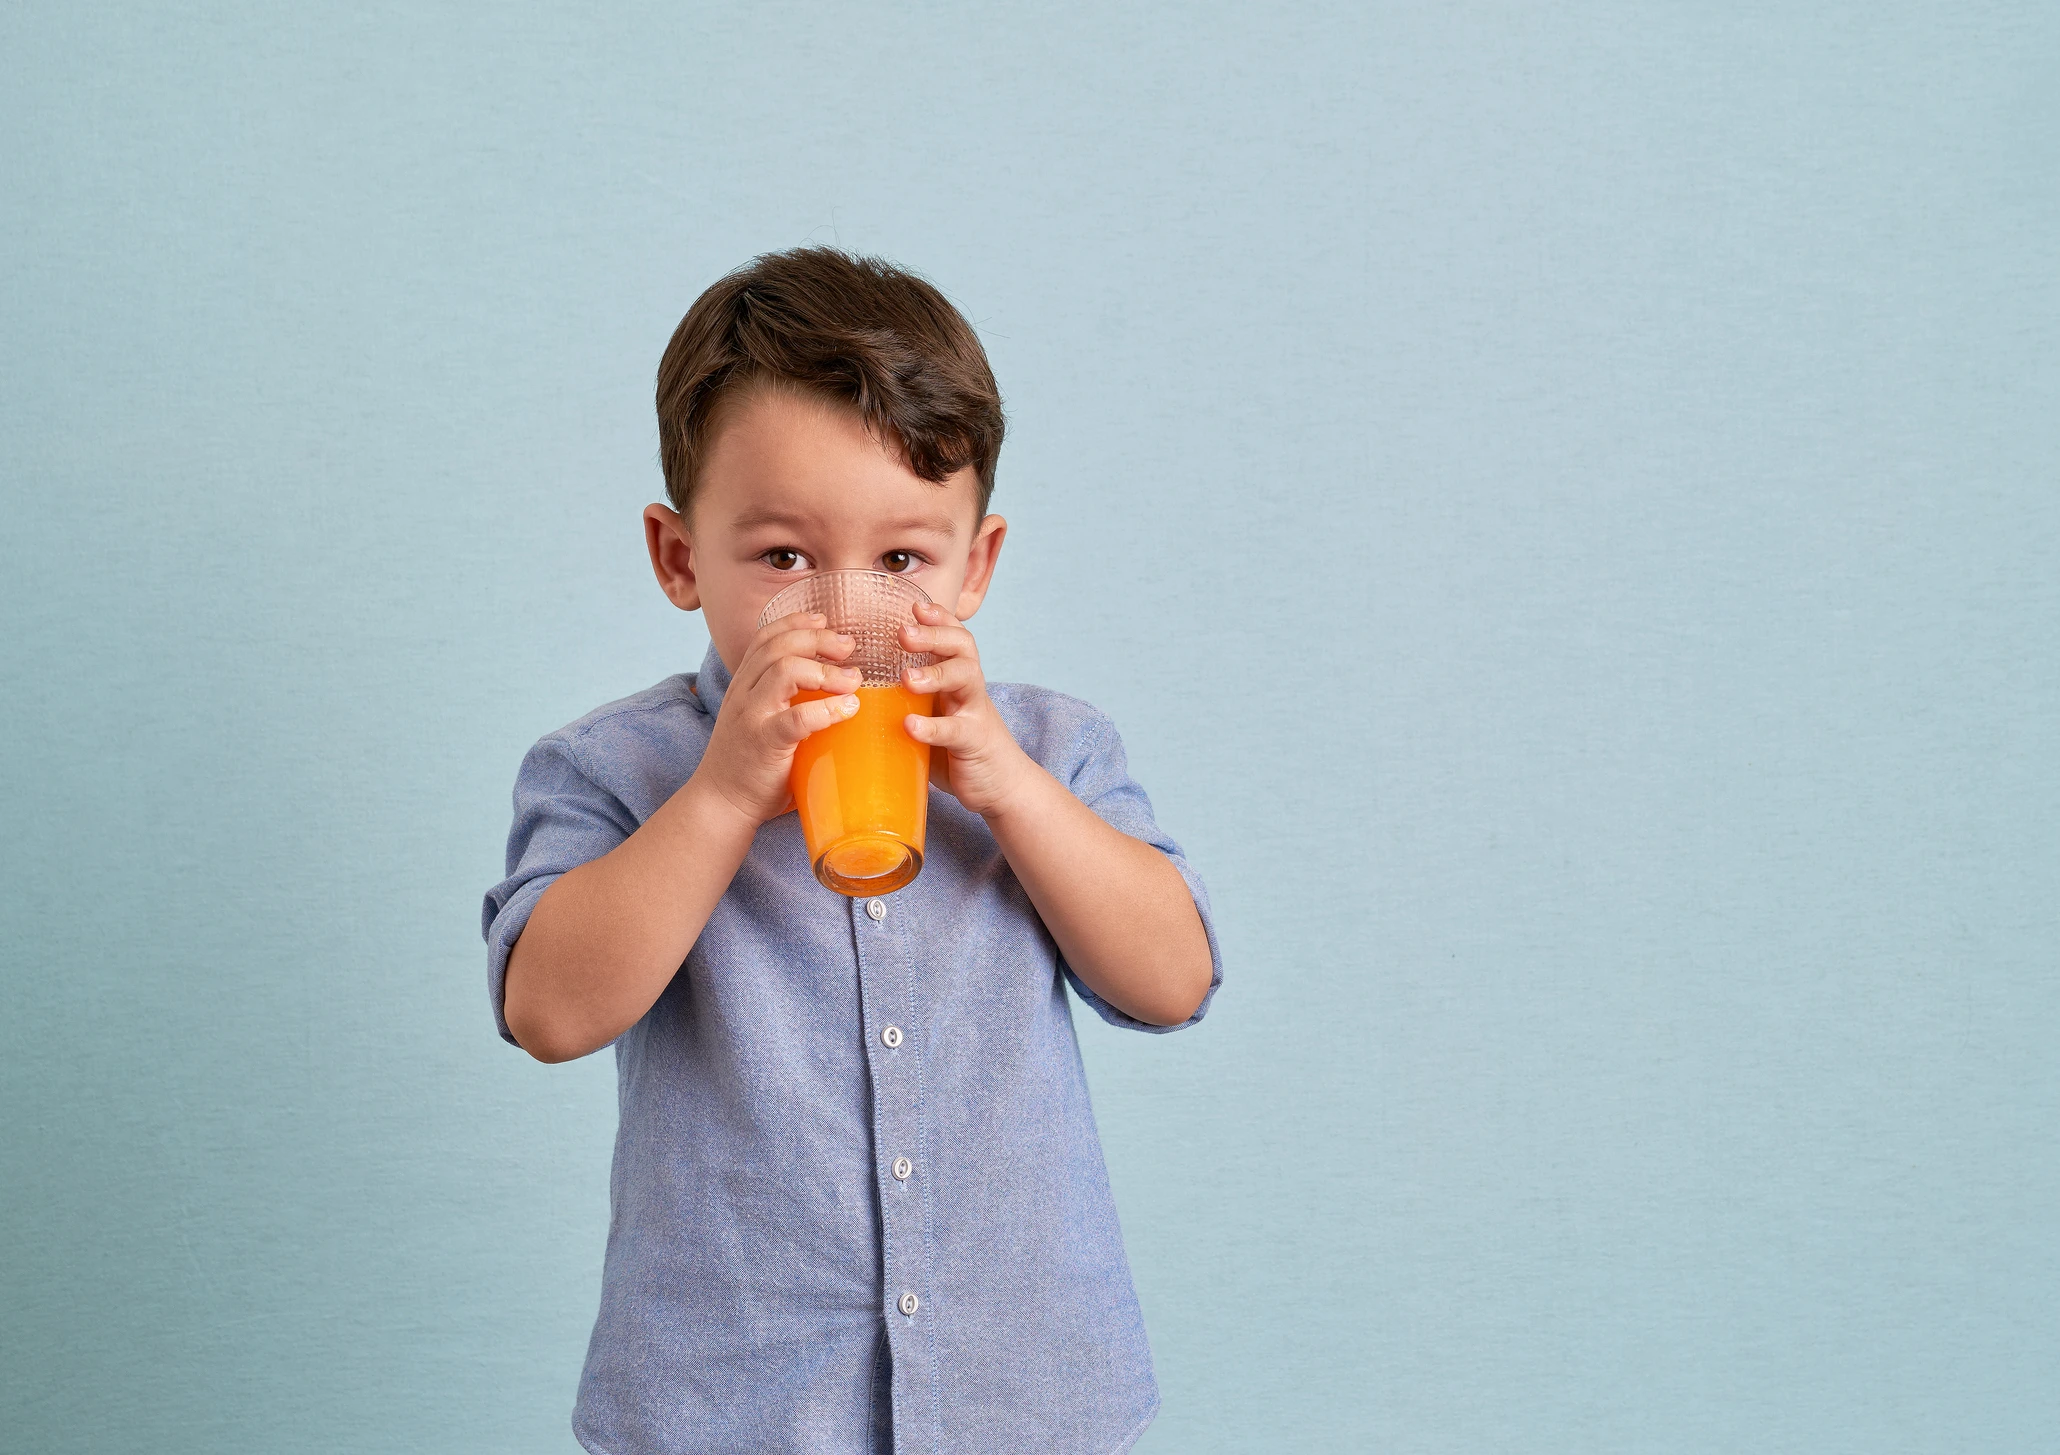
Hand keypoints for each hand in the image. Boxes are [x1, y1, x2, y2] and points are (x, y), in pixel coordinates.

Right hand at [693, 612, 862, 824]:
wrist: (721, 803)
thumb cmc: (751, 764)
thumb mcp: (762, 721)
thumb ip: (787, 702)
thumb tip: (838, 689)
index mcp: (744, 685)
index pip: (765, 638)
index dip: (796, 622)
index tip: (825, 620)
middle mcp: (744, 694)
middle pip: (778, 646)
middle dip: (817, 639)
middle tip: (848, 647)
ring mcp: (751, 717)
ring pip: (783, 671)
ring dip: (824, 670)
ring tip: (853, 680)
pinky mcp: (763, 743)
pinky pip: (796, 717)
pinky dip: (826, 709)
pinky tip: (848, 709)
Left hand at [900, 601, 1035, 818]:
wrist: (1000, 784)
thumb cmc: (957, 747)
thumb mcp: (933, 715)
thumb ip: (905, 702)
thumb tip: (851, 693)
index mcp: (956, 677)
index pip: (953, 636)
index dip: (938, 617)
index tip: (913, 606)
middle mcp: (969, 688)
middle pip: (962, 646)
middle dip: (935, 634)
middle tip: (904, 634)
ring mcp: (974, 713)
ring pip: (966, 678)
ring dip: (937, 673)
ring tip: (907, 679)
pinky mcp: (974, 742)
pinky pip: (956, 730)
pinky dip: (933, 727)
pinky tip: (911, 726)